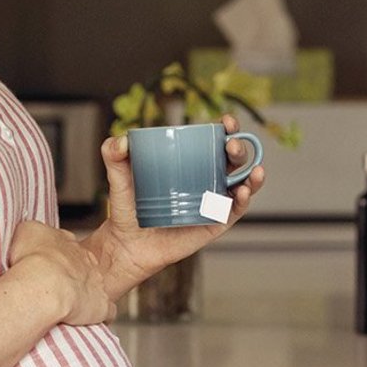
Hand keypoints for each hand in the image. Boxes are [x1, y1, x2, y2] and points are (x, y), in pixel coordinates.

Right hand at [7, 219, 113, 325]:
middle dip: (72, 274)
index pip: (66, 246)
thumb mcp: (26, 231)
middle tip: (54, 286)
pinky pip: (107, 311)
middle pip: (82, 265)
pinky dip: (101, 314)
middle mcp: (85, 261)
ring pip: (95, 287)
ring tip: (67, 305)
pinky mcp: (102, 306)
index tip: (46, 263)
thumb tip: (32, 233)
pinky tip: (89, 320)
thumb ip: (33, 230)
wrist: (45, 285)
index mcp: (68, 244)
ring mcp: (97, 283)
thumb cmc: (32, 260)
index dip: (57, 255)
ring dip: (84, 294)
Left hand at [85, 114, 265, 298]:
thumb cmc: (126, 208)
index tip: (227, 122)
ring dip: (252, 175)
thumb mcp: (119, 177)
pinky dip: (243, 201)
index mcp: (191, 163)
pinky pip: (234, 212)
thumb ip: (113, 154)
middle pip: (232, 160)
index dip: (226, 129)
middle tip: (231, 146)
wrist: (125, 245)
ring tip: (252, 170)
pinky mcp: (214, 225)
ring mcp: (212, 203)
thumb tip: (121, 140)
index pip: (214, 141)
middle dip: (239, 148)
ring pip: (242, 184)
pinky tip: (243, 192)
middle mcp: (207, 180)